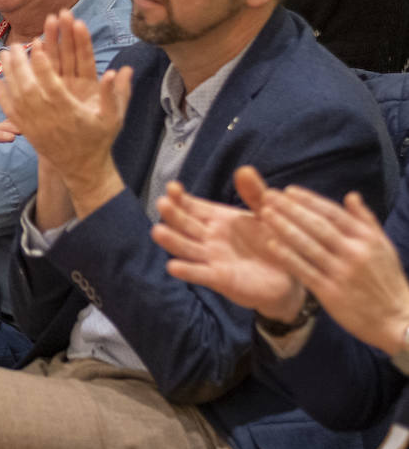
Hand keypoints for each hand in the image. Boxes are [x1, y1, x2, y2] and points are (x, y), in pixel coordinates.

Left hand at [0, 11, 130, 219]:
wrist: (83, 168)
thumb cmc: (99, 139)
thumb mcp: (114, 118)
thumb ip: (116, 94)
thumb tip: (118, 70)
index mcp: (70, 111)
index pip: (52, 85)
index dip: (43, 65)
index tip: (36, 46)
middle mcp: (49, 117)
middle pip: (29, 87)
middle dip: (20, 64)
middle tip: (15, 45)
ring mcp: (35, 124)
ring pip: (17, 96)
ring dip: (9, 74)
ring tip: (3, 54)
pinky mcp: (27, 131)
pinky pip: (10, 112)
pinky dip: (2, 96)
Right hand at [151, 167, 305, 321]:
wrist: (289, 278)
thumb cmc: (276, 243)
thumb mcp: (266, 214)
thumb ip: (254, 193)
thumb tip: (243, 169)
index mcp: (218, 219)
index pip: (192, 206)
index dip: (180, 197)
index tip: (172, 187)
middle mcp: (209, 238)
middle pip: (185, 224)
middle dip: (172, 214)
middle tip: (162, 203)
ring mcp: (212, 258)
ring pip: (186, 248)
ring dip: (172, 241)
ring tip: (158, 231)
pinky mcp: (220, 279)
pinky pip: (200, 274)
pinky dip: (187, 271)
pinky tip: (173, 267)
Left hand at [257, 185, 408, 355]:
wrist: (397, 319)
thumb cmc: (387, 280)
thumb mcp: (384, 247)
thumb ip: (366, 220)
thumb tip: (351, 195)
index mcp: (367, 239)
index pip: (333, 214)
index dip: (309, 200)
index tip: (288, 190)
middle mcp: (354, 253)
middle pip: (317, 226)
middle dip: (290, 208)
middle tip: (268, 195)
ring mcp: (342, 273)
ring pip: (308, 245)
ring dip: (284, 227)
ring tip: (264, 214)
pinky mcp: (331, 293)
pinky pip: (305, 271)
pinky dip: (287, 257)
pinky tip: (271, 244)